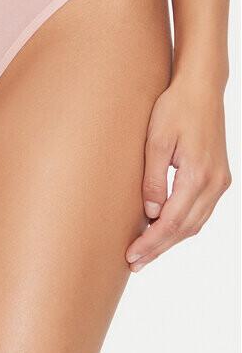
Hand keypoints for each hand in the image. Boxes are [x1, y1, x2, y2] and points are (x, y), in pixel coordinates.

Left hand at [126, 78, 230, 271]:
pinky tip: (163, 231)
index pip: (172, 222)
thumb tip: (150, 214)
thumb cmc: (174, 109)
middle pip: (185, 229)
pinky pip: (200, 211)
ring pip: (195, 223)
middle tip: (134, 263)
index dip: (151, 242)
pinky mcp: (219, 177)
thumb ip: (153, 179)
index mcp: (198, 175)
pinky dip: (182, 225)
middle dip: (159, 248)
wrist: (202, 89)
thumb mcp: (156, 141)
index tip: (131, 255)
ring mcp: (220, 182)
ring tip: (146, 253)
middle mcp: (215, 183)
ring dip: (171, 240)